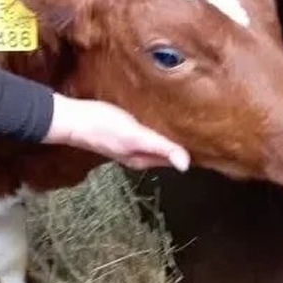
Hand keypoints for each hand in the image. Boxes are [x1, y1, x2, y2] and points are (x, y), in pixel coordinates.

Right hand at [43, 94, 190, 171]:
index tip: (210, 138)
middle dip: (181, 143)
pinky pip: (144, 132)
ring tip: (185, 121)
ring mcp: (128, 144)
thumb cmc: (103, 127)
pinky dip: (154, 128)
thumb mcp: (136, 136)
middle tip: (203, 126)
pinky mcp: (120, 132)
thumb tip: (186, 165)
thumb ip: (161, 147)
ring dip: (168, 135)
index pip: (175, 157)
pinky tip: (157, 116)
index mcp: (144, 159)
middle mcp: (138, 154)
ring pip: (155, 142)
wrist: (72, 119)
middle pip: (166, 151)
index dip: (191, 150)